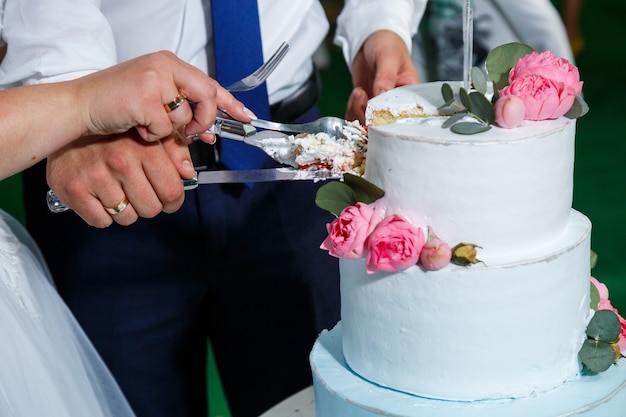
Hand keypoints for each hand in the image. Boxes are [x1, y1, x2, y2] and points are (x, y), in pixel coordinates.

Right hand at [47, 130, 193, 227]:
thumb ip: (174, 151)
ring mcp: (96, 176)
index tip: (169, 199)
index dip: (174, 201)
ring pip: (127, 218)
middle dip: (150, 205)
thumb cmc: (114, 132)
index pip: (172, 192)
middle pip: (151, 209)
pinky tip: (102, 197)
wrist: (68, 124)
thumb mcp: (150, 133)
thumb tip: (188, 173)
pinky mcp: (74, 189)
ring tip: (119, 191)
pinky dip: (103, 214)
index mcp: (144, 148)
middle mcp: (121, 161)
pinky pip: (101, 221)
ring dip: (126, 210)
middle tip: (141, 194)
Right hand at [75, 51, 254, 143]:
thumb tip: (209, 133)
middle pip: (206, 96)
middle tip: (193, 132)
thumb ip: (182, 110)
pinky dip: (152, 135)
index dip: (230, 102)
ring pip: (184, 116)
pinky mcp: (145, 98)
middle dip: (203, 120)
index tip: (245, 115)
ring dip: (169, 130)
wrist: (80, 106)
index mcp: (168, 64)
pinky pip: (164, 128)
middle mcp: (164, 66)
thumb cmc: (115, 103)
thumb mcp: (153, 99)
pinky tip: (136, 127)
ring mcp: (154, 80)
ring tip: (147, 124)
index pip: (209, 82)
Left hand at [346, 30, 419, 123]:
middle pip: (383, 123)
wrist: (371, 39)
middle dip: (369, 115)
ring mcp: (378, 106)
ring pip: (367, 122)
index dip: (390, 120)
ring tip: (358, 92)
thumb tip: (380, 96)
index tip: (377, 113)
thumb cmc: (388, 44)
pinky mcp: (365, 104)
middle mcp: (396, 104)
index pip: (404, 115)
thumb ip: (385, 77)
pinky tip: (356, 93)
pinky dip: (351, 109)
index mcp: (411, 95)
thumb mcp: (389, 58)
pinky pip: (356, 116)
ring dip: (358, 111)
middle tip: (363, 96)